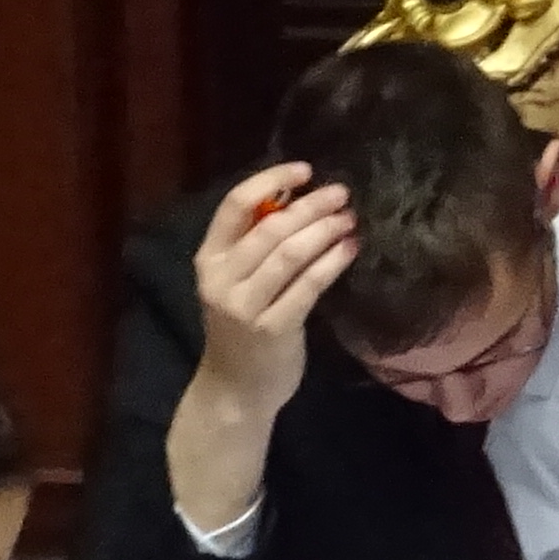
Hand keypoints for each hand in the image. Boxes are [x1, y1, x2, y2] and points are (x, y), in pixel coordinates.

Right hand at [184, 162, 356, 426]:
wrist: (236, 389)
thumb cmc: (242, 328)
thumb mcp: (236, 282)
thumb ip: (255, 245)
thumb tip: (298, 197)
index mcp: (209, 259)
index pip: (235, 205)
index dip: (270, 180)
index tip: (305, 170)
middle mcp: (222, 279)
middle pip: (270, 227)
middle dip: (310, 206)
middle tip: (342, 194)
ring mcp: (246, 306)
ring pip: (290, 253)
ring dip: (325, 231)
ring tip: (350, 219)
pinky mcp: (273, 328)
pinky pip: (309, 286)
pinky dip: (332, 262)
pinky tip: (350, 249)